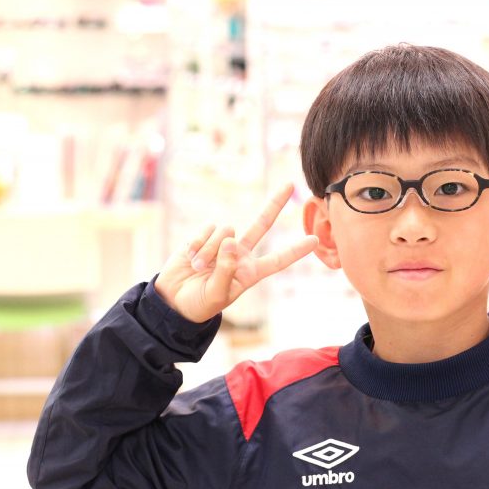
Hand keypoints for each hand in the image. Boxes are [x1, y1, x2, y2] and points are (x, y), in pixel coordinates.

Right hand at [155, 185, 318, 322]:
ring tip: (199, 267)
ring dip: (210, 250)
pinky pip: (208, 230)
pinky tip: (191, 257)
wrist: (173, 299)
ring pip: (227, 231)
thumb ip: (226, 269)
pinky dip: (198, 244)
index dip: (295, 251)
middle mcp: (240, 254)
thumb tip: (231, 240)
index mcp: (250, 273)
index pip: (278, 260)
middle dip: (275, 204)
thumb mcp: (217, 294)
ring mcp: (223, 244)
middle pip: (262, 225)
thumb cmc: (200, 303)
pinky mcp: (204, 236)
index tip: (315, 240)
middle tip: (289, 185)